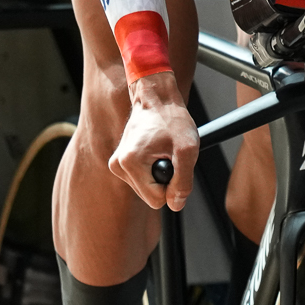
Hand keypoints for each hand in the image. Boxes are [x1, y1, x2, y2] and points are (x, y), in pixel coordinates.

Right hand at [109, 72, 198, 211]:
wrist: (157, 99)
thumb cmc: (171, 119)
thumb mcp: (187, 149)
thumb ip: (183, 182)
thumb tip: (176, 204)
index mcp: (130, 162)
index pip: (156, 200)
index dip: (172, 186)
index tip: (174, 163)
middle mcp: (118, 165)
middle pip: (150, 196)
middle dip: (164, 179)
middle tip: (168, 154)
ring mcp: (117, 164)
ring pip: (146, 189)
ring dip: (158, 173)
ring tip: (161, 150)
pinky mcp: (119, 163)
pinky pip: (141, 180)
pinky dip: (151, 169)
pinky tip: (153, 151)